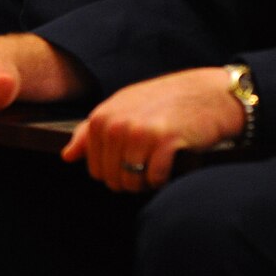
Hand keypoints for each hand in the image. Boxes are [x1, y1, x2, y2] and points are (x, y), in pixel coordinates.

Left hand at [62, 67, 242, 192]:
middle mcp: (116, 124)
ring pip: (132, 182)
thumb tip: (67, 157)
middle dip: (130, 180)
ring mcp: (140, 132)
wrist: (209, 93)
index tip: (131, 161)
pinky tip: (172, 161)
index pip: (94, 169)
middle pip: (112, 179)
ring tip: (159, 162)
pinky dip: (163, 178)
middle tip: (149, 163)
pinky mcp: (165, 141)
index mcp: (102, 117)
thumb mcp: (122, 109)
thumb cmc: (164, 103)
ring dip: (147, 181)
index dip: (114, 172)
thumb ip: (90, 132)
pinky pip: (155, 178)